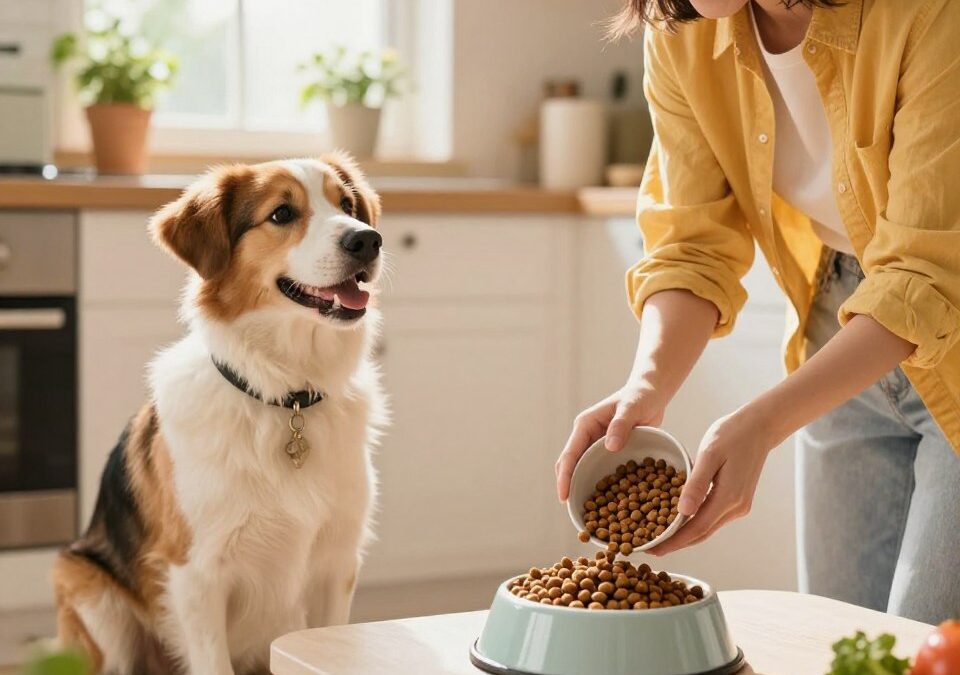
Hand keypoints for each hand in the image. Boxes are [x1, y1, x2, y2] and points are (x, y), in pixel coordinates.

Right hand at [555, 381, 667, 501]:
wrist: (651, 392)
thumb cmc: (640, 396)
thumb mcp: (631, 408)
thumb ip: (621, 425)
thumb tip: (609, 447)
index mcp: (584, 426)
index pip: (569, 455)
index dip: (564, 477)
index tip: (563, 497)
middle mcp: (586, 436)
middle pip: (571, 466)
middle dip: (569, 487)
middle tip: (574, 512)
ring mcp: (597, 444)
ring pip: (584, 470)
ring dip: (584, 488)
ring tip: (589, 513)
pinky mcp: (608, 451)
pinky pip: (600, 470)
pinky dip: (602, 486)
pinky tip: (610, 503)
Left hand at [648, 405, 772, 554]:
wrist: (759, 427)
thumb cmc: (732, 434)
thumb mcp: (709, 454)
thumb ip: (696, 483)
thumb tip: (683, 512)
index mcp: (729, 497)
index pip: (697, 529)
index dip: (674, 542)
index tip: (653, 549)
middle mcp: (736, 507)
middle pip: (702, 533)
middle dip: (676, 543)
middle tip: (651, 547)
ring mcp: (739, 505)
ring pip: (708, 527)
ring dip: (685, 534)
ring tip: (660, 535)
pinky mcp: (738, 500)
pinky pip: (713, 517)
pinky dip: (695, 522)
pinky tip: (678, 519)